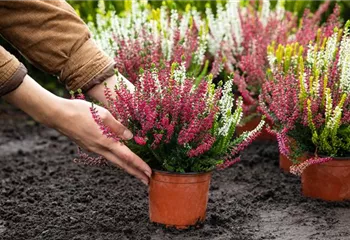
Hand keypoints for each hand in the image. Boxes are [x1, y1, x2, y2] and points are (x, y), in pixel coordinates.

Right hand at [3, 75, 150, 184]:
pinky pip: (106, 155)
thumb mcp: (103, 114)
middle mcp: (100, 149)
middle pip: (122, 164)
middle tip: (147, 181)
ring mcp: (93, 149)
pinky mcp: (88, 146)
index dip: (140, 165)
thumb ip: (118, 126)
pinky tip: (120, 159)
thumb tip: (130, 136)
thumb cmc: (81, 111)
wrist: (58, 115)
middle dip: (136, 173)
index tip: (150, 173)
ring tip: (137, 173)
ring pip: (114, 161)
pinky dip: (117, 160)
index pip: (127, 157)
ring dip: (127, 168)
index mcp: (106, 141)